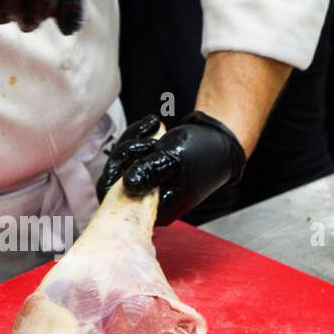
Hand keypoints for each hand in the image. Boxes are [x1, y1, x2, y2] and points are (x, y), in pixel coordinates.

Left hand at [97, 113, 247, 225]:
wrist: (220, 140)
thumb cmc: (202, 152)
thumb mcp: (174, 159)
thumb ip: (150, 171)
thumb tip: (126, 185)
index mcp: (157, 209)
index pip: (118, 196)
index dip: (120, 169)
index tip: (142, 147)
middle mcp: (148, 203)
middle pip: (113, 180)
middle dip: (127, 151)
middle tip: (150, 136)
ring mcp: (144, 188)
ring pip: (118, 165)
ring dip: (133, 142)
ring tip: (155, 126)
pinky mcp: (143, 173)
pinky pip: (127, 157)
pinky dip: (136, 138)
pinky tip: (152, 124)